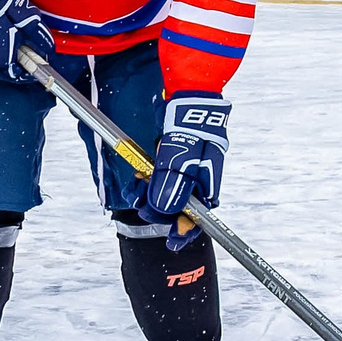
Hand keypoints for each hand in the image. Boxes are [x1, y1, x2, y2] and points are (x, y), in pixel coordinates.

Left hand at [143, 92, 228, 249]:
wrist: (189, 98)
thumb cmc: (190, 129)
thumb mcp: (180, 158)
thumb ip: (172, 184)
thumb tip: (164, 209)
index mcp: (206, 185)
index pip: (198, 218)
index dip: (184, 230)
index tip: (172, 241)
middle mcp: (196, 182)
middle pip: (178, 209)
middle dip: (159, 212)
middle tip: (142, 207)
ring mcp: (184, 172)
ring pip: (165, 196)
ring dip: (149, 197)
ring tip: (135, 190)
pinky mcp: (171, 162)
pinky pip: (158, 181)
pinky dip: (146, 183)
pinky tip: (138, 181)